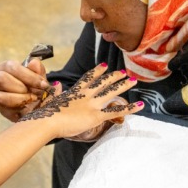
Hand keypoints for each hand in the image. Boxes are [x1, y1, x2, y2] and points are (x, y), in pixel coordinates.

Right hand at [0, 58, 51, 120]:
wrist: (37, 103)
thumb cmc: (34, 85)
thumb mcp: (38, 76)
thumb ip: (37, 69)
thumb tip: (34, 63)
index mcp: (6, 67)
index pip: (12, 67)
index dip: (28, 76)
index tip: (43, 84)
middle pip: (1, 78)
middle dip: (21, 87)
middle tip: (36, 93)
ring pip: (1, 96)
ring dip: (20, 98)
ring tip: (32, 99)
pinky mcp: (0, 108)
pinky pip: (5, 108)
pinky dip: (18, 107)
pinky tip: (27, 105)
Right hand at [19, 64, 141, 138]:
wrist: (48, 121)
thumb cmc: (47, 113)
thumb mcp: (51, 99)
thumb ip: (56, 91)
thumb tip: (57, 84)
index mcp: (75, 91)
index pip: (88, 78)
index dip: (97, 72)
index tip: (104, 66)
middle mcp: (86, 95)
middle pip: (103, 83)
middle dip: (114, 77)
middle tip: (123, 72)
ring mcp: (92, 104)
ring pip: (112, 92)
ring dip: (123, 86)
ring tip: (133, 80)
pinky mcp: (97, 116)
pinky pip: (117, 111)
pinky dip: (130, 108)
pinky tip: (140, 105)